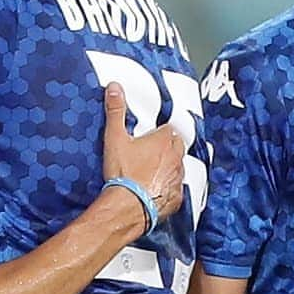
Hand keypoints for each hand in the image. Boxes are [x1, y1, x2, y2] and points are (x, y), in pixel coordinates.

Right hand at [101, 82, 184, 221]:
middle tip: (152, 152)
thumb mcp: (114, 138)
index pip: (169, 129)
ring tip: (153, 172)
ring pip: (179, 168)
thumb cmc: (124, 173)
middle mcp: (175, 158)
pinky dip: (169, 189)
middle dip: (167, 147)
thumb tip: (115, 87)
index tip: (151, 136)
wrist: (128, 206)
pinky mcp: (176, 198)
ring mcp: (177, 178)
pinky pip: (176, 190)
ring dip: (169, 168)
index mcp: (164, 141)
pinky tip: (157, 191)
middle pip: (177, 147)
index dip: (159, 133)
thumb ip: (116, 111)